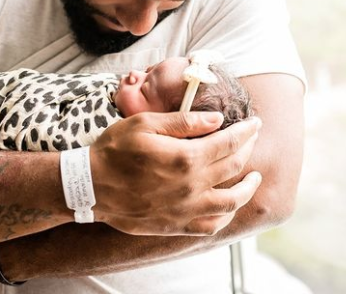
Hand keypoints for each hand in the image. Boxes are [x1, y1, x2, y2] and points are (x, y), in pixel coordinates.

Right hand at [90, 112, 261, 235]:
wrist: (89, 186)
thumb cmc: (114, 149)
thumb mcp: (145, 124)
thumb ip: (184, 122)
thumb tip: (218, 120)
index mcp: (185, 157)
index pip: (229, 142)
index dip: (246, 132)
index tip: (255, 123)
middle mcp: (191, 186)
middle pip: (233, 166)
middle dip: (248, 149)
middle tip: (251, 139)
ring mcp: (185, 209)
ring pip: (231, 201)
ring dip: (247, 187)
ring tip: (255, 177)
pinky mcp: (176, 224)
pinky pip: (211, 225)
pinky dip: (226, 216)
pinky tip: (229, 205)